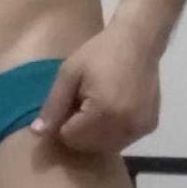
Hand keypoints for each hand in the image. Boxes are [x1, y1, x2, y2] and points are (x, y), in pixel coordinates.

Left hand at [31, 19, 162, 153]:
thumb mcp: (70, 73)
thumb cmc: (100, 52)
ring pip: (106, 147)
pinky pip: (123, 140)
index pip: (71, 139)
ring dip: (96, 135)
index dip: (63, 124)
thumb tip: (37, 134)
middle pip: (89, 147)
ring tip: (96, 105)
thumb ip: (54, 105)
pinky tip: (113, 108)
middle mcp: (124, 127)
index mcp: (103, 113)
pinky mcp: (149, 126)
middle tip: (81, 103)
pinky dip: (113, 131)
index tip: (68, 103)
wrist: (139, 40)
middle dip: (79, 131)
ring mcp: (140, 128)